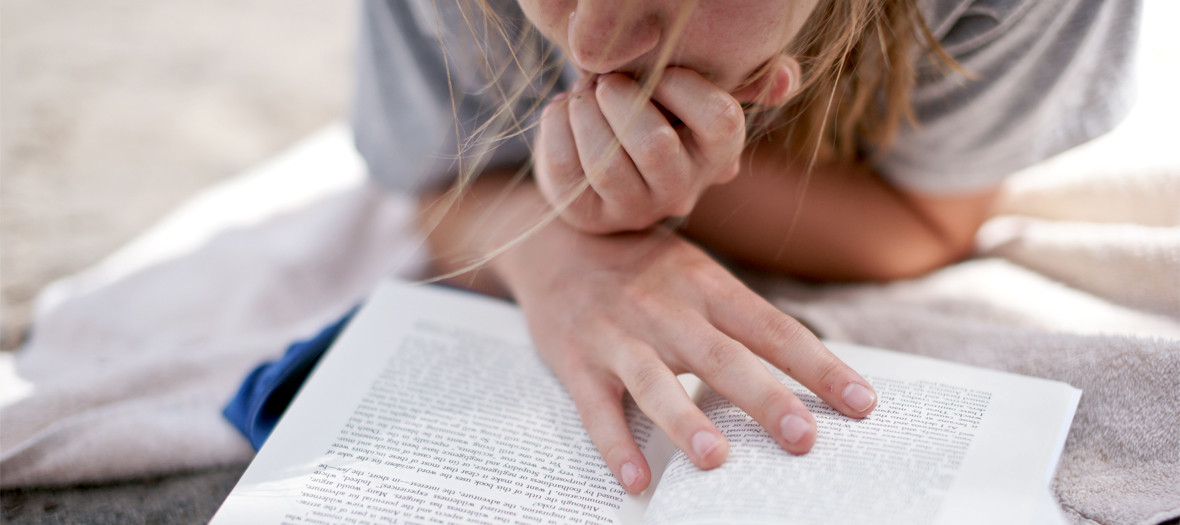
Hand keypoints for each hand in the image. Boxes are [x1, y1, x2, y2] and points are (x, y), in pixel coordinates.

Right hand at [496, 218, 877, 493]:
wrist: (555, 240)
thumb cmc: (642, 265)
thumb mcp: (695, 272)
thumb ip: (740, 317)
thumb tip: (808, 370)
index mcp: (706, 284)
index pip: (772, 329)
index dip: (818, 366)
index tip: (861, 403)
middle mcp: (665, 308)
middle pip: (720, 356)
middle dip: (764, 398)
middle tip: (803, 439)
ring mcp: (617, 334)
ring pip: (654, 381)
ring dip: (683, 420)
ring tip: (714, 459)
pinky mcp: (576, 361)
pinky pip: (596, 409)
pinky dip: (615, 445)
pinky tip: (637, 479)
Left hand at [533, 67, 747, 233]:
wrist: (597, 150)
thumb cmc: (653, 105)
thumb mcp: (693, 89)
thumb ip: (743, 77)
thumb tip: (786, 80)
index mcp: (719, 153)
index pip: (720, 122)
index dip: (679, 84)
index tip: (654, 67)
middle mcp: (683, 189)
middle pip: (656, 146)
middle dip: (620, 99)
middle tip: (606, 81)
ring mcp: (635, 208)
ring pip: (606, 162)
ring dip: (584, 113)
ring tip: (582, 94)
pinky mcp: (588, 215)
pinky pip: (566, 168)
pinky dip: (556, 126)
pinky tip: (562, 112)